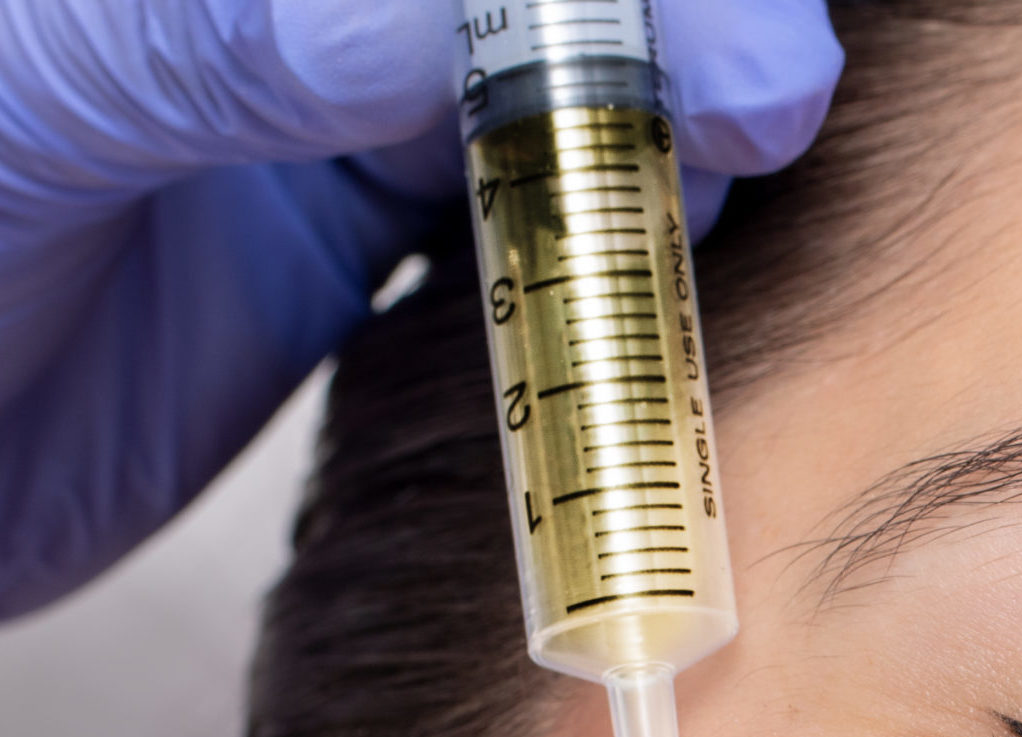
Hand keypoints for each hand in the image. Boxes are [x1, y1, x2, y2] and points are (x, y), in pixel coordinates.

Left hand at [0, 0, 842, 617]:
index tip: (736, 54)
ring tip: (739, 168)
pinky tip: (647, 254)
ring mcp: (302, 106)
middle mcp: (270, 16)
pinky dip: (584, 232)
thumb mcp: (22, 106)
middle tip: (774, 103)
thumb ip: (205, 38)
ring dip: (642, 127)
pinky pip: (491, 208)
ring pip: (524, 87)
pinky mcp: (322, 232)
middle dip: (656, 31)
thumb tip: (426, 25)